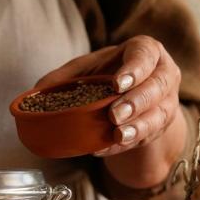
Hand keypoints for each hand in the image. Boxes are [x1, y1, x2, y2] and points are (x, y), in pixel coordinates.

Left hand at [35, 35, 182, 155]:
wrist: (129, 96)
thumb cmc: (106, 75)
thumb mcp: (85, 71)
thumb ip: (62, 78)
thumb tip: (34, 94)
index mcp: (145, 51)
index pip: (145, 55)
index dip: (134, 69)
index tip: (118, 84)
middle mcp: (162, 74)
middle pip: (156, 87)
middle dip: (136, 102)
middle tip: (114, 115)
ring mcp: (166, 102)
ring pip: (158, 115)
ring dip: (137, 127)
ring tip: (117, 135)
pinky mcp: (160, 126)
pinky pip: (146, 137)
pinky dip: (124, 145)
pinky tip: (106, 148)